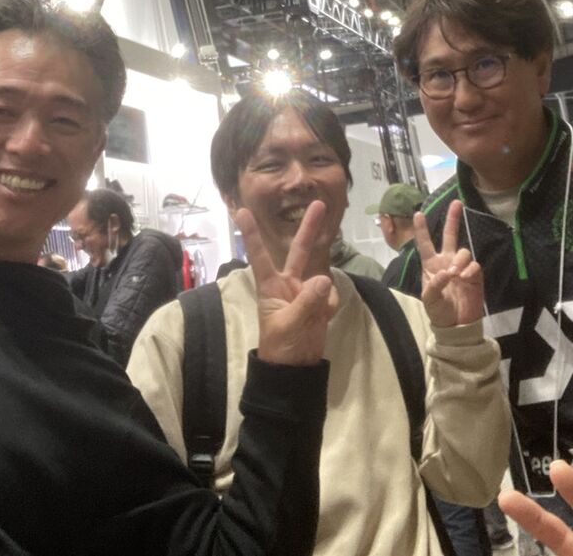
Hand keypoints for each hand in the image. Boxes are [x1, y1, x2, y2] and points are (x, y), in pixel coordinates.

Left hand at [240, 201, 337, 364]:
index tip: (241, 212)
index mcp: (271, 287)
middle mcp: (288, 284)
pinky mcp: (321, 302)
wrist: (296, 370)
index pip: (259, 256)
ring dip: (323, 293)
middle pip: (298, 251)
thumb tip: (323, 279)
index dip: (251, 234)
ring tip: (316, 317)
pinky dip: (330, 307)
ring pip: (320, 276)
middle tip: (319, 204)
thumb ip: (306, 302)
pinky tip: (322, 320)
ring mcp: (306, 292)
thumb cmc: (281, 348)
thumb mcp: (289, 326)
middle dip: (309, 228)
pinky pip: (331, 296)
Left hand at [414, 200, 484, 327]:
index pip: (425, 244)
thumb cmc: (438, 312)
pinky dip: (470, 270)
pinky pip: (474, 265)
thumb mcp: (430, 300)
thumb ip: (435, 285)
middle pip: (450, 236)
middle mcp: (446, 262)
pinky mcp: (475, 276)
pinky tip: (465, 278)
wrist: (456, 326)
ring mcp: (461, 268)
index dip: (422, 229)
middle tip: (456, 202)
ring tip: (455, 274)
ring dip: (459, 260)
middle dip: (453, 219)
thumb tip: (447, 272)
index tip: (419, 213)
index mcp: (431, 265)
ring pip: (463, 251)